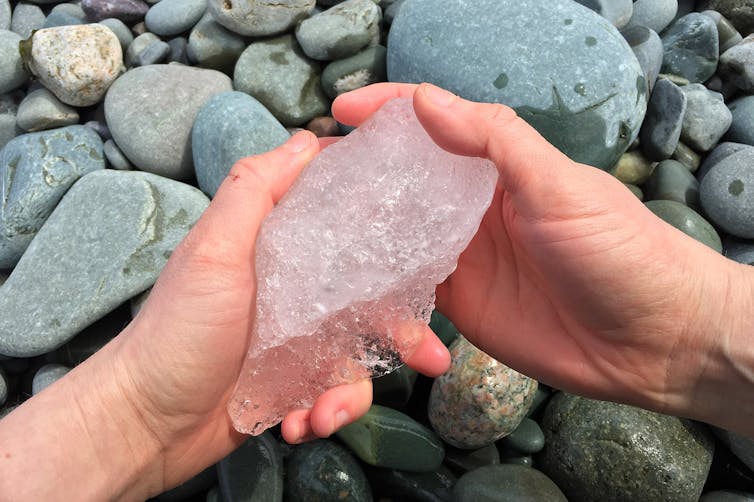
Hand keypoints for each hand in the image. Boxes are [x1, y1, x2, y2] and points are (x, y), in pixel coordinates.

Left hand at [0, 131, 449, 499]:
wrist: (147, 422)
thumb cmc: (176, 330)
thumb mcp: (213, 251)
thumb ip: (255, 191)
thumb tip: (307, 139)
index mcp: (285, 247)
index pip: (350, 222)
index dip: (392, 228)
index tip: (430, 240)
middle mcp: (301, 288)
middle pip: (374, 296)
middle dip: (401, 329)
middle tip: (426, 354)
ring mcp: (303, 337)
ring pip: (361, 354)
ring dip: (352, 390)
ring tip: (325, 413)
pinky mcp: (300, 380)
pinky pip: (338, 393)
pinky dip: (326, 412)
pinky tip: (299, 422)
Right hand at [333, 83, 753, 435]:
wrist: (653, 341)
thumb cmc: (620, 251)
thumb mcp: (559, 186)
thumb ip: (494, 141)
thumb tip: (425, 101)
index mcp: (499, 168)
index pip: (434, 125)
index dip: (387, 112)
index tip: (341, 112)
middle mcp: (474, 208)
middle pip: (405, 180)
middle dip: (359, 173)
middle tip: (308, 178)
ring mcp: (464, 256)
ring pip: (398, 234)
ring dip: (361, 231)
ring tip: (313, 230)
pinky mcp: (460, 303)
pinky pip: (408, 290)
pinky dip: (381, 286)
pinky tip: (351, 286)